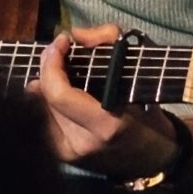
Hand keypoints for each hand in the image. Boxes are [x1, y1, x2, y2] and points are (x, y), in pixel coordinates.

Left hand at [34, 24, 185, 178]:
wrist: (152, 157)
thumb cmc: (149, 110)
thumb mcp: (139, 69)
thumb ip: (107, 42)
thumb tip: (75, 35)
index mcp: (106, 125)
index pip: (59, 94)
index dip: (52, 64)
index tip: (61, 42)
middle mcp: (82, 142)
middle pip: (45, 99)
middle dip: (47, 70)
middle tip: (57, 52)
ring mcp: (70, 153)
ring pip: (40, 110)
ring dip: (44, 86)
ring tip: (57, 70)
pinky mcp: (63, 158)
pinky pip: (44, 122)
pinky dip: (46, 102)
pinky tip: (54, 93)